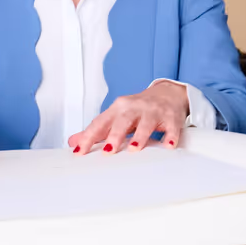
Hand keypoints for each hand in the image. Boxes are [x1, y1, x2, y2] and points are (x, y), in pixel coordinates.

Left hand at [68, 81, 189, 154]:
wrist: (168, 92)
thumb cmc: (138, 108)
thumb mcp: (117, 116)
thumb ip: (97, 130)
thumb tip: (73, 142)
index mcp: (118, 108)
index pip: (101, 122)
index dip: (89, 136)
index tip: (80, 152)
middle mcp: (135, 107)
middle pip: (123, 120)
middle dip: (115, 135)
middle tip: (108, 150)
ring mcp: (153, 111)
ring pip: (146, 122)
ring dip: (140, 135)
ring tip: (134, 149)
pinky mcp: (171, 116)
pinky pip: (171, 126)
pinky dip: (170, 136)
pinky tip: (168, 146)